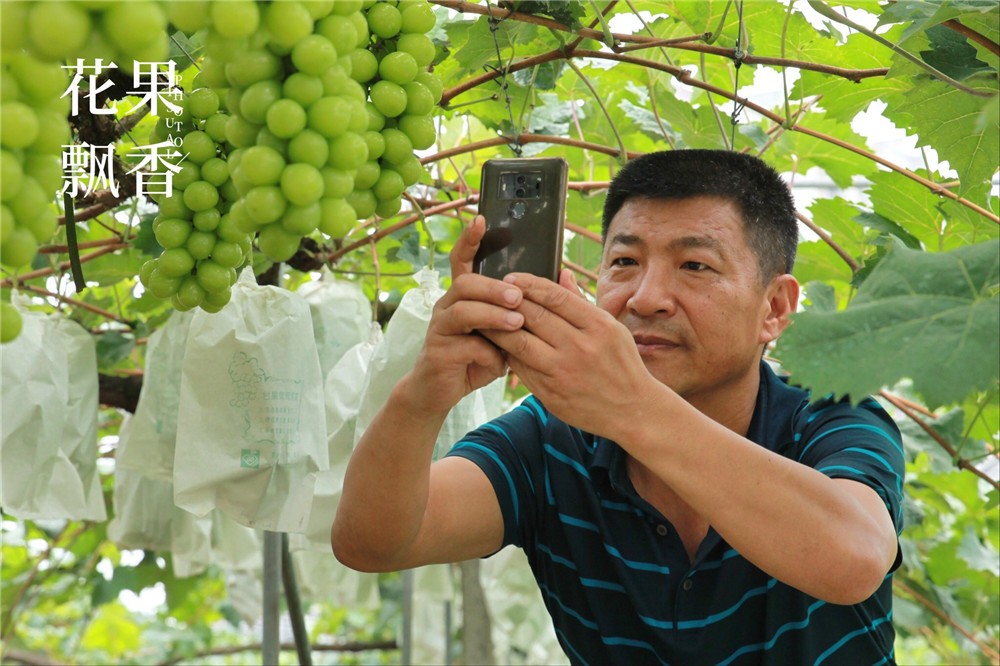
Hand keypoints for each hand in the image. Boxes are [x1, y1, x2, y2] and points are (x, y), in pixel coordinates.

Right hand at [405, 216, 524, 414]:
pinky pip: (464, 346)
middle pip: (466, 283)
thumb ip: (515, 312)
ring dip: (492, 315)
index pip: (462, 260)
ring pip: (462, 310)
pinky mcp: (438, 352)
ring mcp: (439, 328)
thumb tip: (555, 285)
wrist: (439, 392)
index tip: (481, 220)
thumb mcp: (498, 333)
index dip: (469, 239)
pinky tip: (500, 364)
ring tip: (516, 324)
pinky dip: (487, 354)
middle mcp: (447, 306)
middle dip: (494, 287)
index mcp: (463, 296)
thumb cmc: (475, 358)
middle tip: (519, 297)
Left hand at [484, 271, 657, 437]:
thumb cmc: (622, 364)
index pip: (554, 296)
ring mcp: (564, 373)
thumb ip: (582, 302)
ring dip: (498, 328)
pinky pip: (521, 369)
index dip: (528, 284)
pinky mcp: (551, 394)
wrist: (633, 410)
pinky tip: (498, 344)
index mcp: (597, 326)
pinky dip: (507, 354)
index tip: (510, 278)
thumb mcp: (611, 328)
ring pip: (520, 343)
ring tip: (485, 317)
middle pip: (533, 317)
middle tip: (489, 293)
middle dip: (507, 302)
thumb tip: (561, 274)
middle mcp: (580, 348)